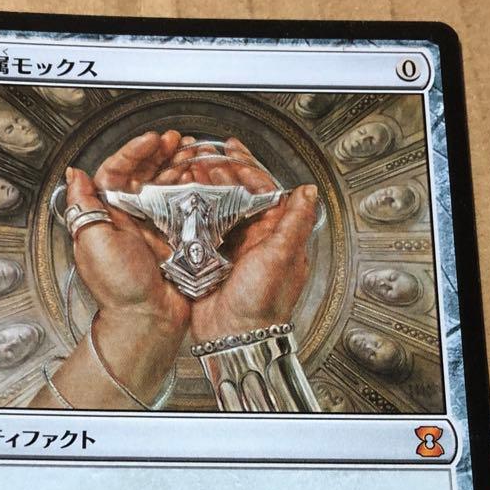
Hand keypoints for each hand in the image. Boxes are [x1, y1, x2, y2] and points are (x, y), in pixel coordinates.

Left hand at [40, 131, 189, 408]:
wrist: (147, 320)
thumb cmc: (119, 289)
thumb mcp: (93, 243)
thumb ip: (83, 206)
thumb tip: (74, 175)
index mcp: (108, 216)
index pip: (117, 171)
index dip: (134, 152)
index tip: (151, 140)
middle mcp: (130, 219)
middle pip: (144, 175)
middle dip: (161, 154)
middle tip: (177, 141)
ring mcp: (153, 229)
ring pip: (165, 187)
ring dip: (178, 167)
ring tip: (192, 154)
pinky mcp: (175, 240)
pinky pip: (184, 207)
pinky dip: (193, 190)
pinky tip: (201, 180)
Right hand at [156, 137, 317, 341]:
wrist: (234, 336)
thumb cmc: (262, 303)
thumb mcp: (282, 257)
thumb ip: (295, 222)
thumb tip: (308, 191)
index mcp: (277, 235)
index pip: (264, 191)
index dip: (248, 168)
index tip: (232, 152)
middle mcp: (255, 240)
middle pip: (239, 196)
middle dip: (223, 173)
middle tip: (205, 157)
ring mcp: (232, 249)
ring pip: (219, 209)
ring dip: (206, 189)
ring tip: (191, 172)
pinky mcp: (210, 261)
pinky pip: (201, 230)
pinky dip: (192, 212)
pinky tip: (182, 200)